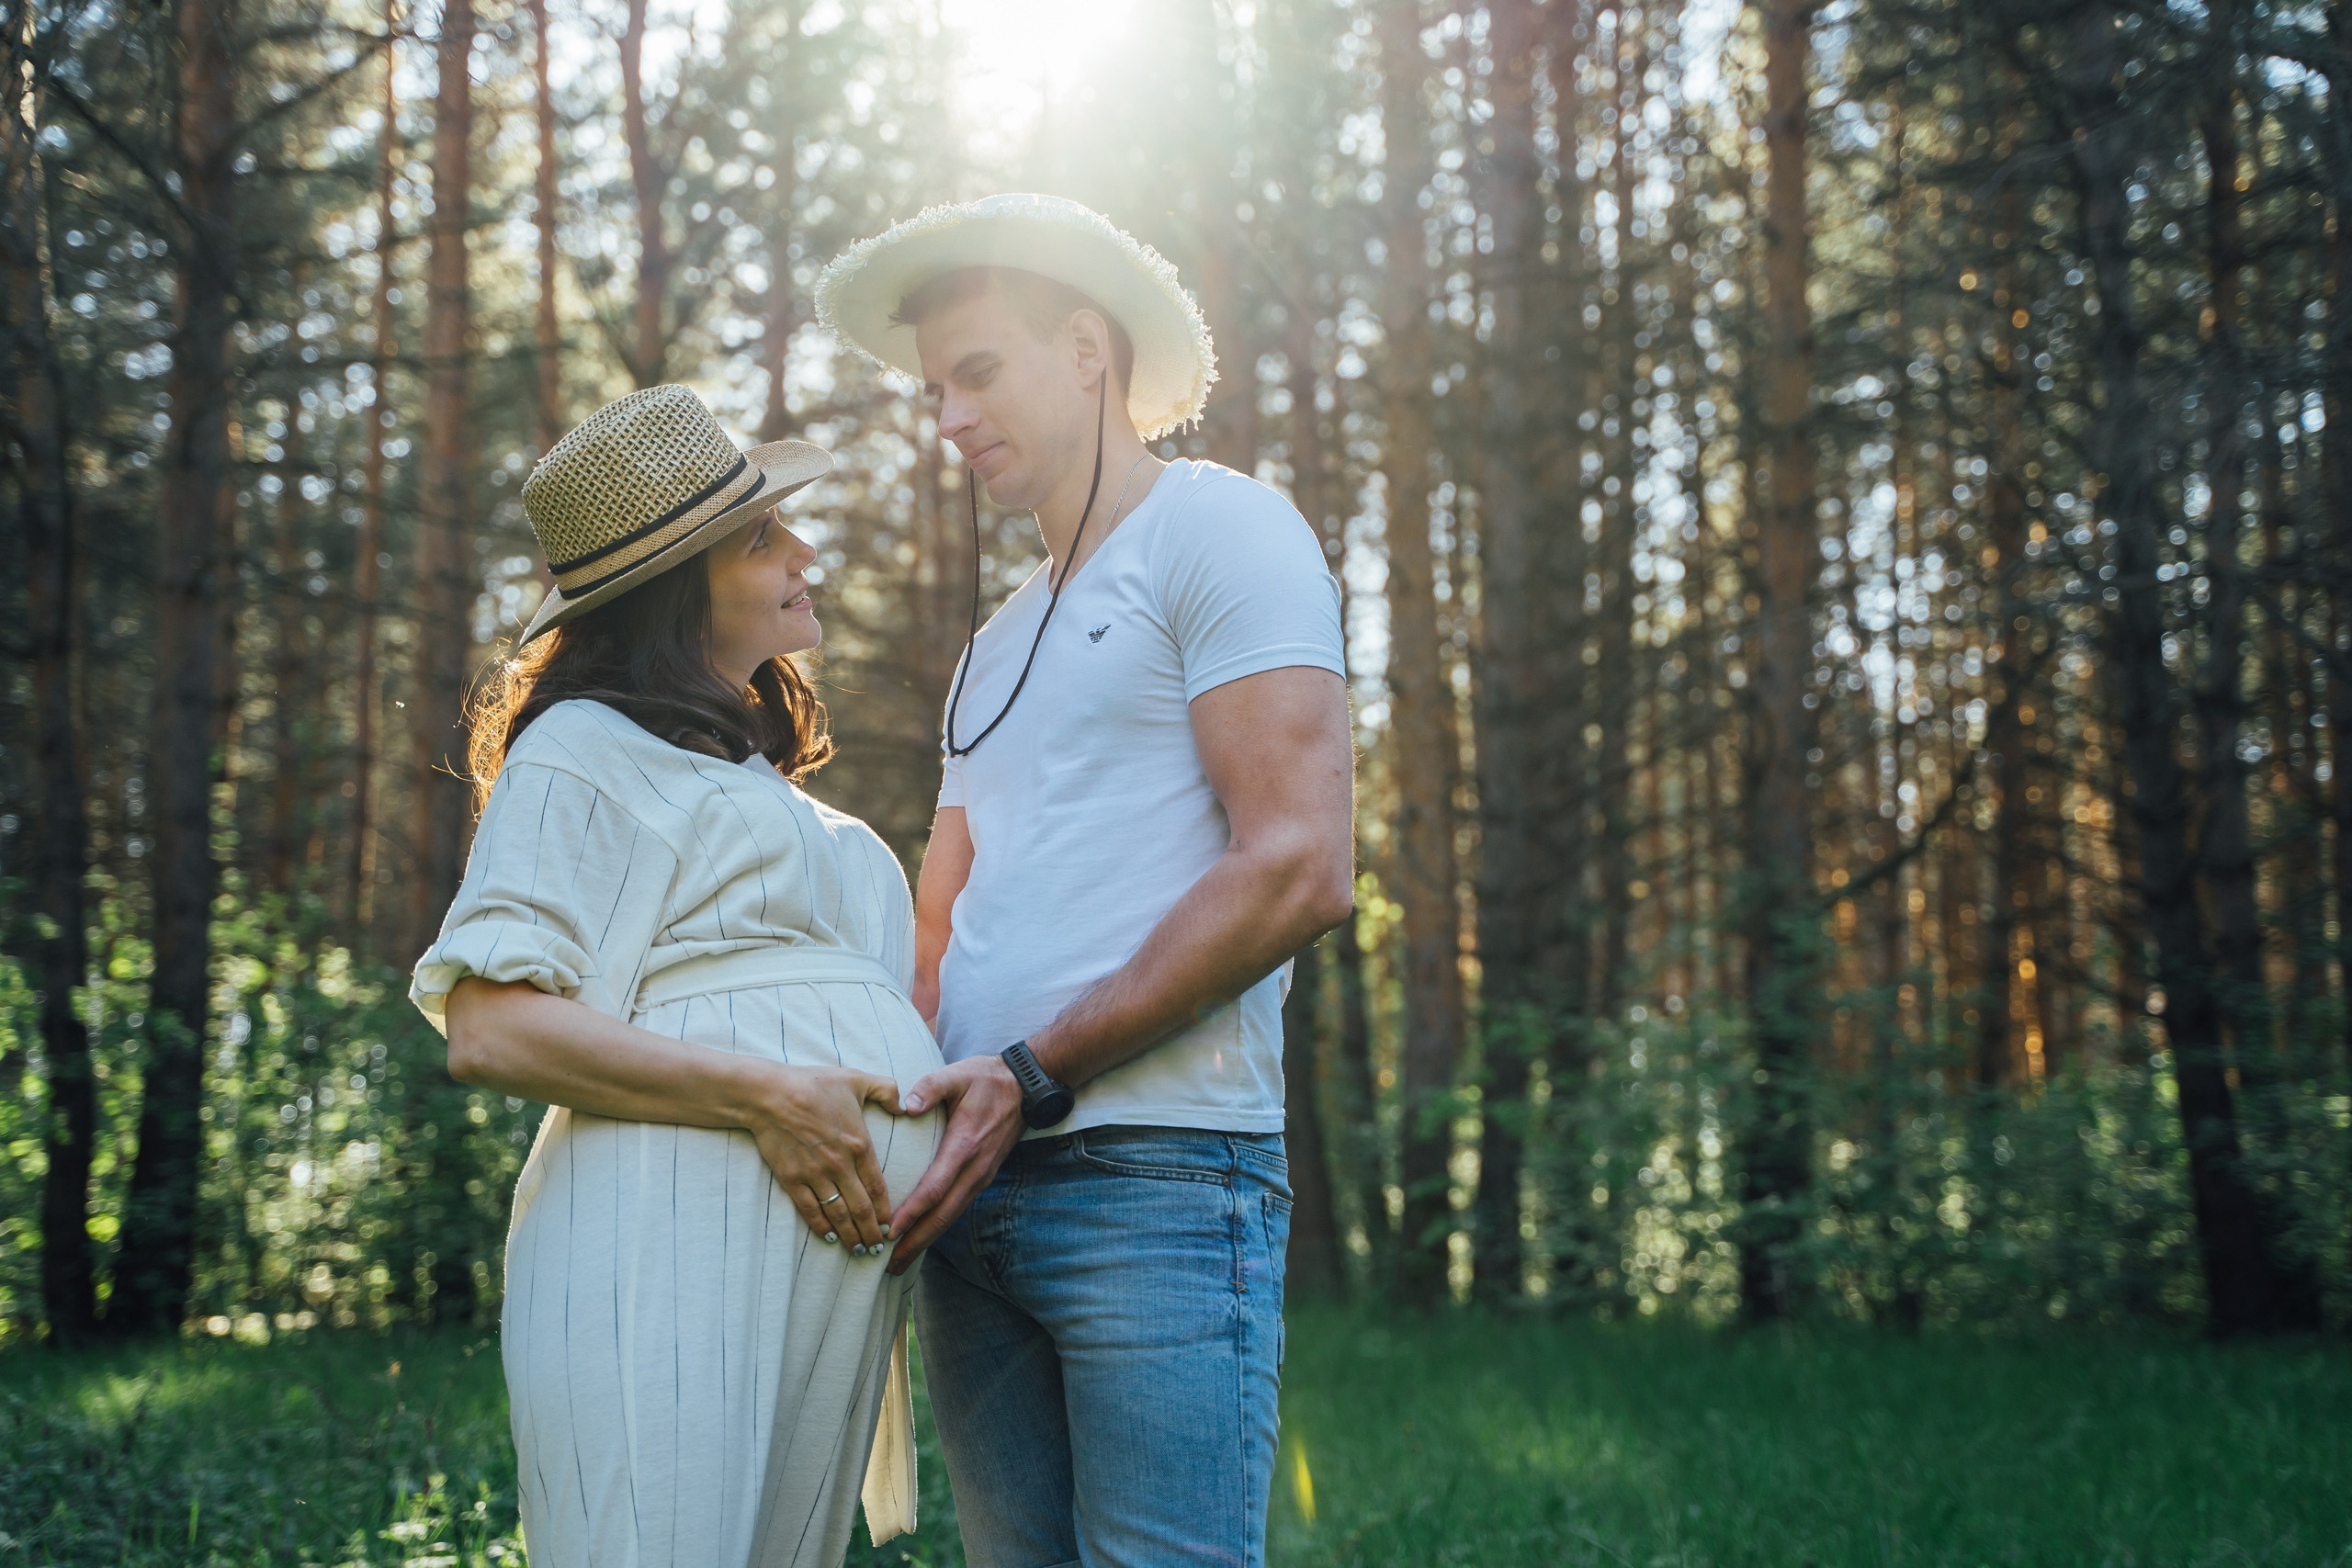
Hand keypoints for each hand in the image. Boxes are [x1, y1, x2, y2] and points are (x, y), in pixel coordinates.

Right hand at [742, 1063, 902, 1251]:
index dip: (885, 1212)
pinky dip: (820, 1227)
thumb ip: (886, 1090)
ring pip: (838, 1214)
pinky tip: (828, 1237)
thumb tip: (904, 1105)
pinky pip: (810, 1210)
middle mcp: (840, 1165)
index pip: (878, 1187)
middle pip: (861, 1209)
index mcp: (859, 1144)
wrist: (770, 1094)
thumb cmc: (814, 1084)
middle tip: (877, 1249)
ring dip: (849, 1236)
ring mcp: (815, 1175)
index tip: (891, 1227)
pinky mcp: (792, 1179)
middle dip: (870, 1233)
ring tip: (857, 1251)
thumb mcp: (857, 1079)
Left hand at [885, 1055, 1025, 1274]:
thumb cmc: (986, 1079)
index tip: (889, 1231)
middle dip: (916, 1241)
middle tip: (889, 1265)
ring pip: (952, 1216)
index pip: (935, 1188)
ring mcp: (981, 1176)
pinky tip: (922, 1235)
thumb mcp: (957, 1075)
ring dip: (926, 1239)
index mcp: (964, 1146)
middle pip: (943, 1215)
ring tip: (901, 1259)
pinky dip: (939, 1225)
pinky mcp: (982, 1177)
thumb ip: (929, 1088)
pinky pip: (958, 1207)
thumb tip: (905, 1106)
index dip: (912, 1212)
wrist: (1025, 1087)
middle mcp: (974, 1169)